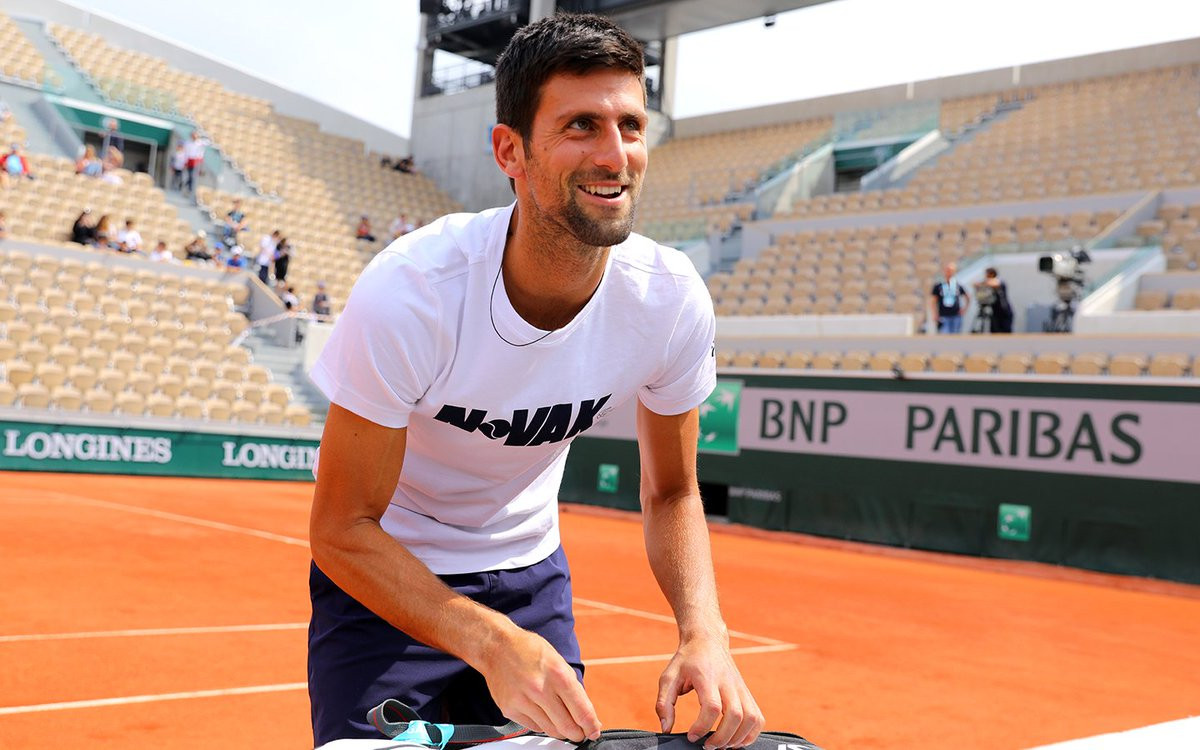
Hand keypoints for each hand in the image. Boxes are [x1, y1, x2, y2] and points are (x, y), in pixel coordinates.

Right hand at [478, 625, 601, 741]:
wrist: (497, 646)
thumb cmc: (529, 650)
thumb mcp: (558, 661)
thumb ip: (572, 687)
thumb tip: (585, 712)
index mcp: (558, 674)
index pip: (582, 711)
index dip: (591, 726)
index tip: (594, 731)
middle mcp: (540, 689)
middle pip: (567, 727)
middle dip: (578, 734)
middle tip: (581, 733)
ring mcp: (523, 700)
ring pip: (550, 730)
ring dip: (561, 731)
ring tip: (563, 723)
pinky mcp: (509, 709)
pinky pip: (533, 727)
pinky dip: (542, 724)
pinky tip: (543, 713)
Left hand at [656, 635, 763, 748]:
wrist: (707, 640)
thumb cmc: (687, 660)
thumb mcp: (668, 677)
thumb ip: (664, 703)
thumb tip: (666, 727)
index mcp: (707, 677)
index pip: (712, 706)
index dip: (702, 726)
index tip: (692, 736)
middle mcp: (728, 682)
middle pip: (735, 715)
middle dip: (722, 737)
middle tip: (707, 745)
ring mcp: (740, 687)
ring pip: (751, 718)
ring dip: (738, 738)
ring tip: (722, 745)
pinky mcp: (747, 693)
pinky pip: (757, 717)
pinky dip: (751, 734)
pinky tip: (736, 739)